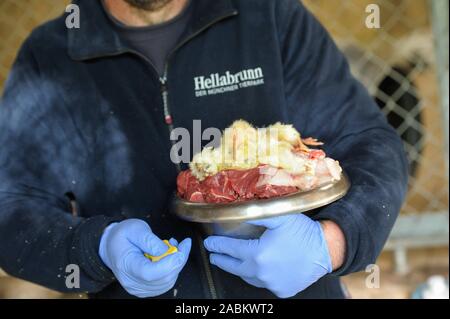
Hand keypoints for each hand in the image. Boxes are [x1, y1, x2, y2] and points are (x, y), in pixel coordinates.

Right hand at [99, 219, 190, 297]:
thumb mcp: (134, 228)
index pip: (149, 273)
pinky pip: (166, 283)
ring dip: (177, 264)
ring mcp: (139, 288)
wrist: (112, 247)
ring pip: (167, 281)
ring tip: (173, 246)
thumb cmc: (122, 236)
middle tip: (184, 243)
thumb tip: (166, 251)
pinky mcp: (146, 289)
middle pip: (163, 278)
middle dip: (179, 260)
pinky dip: (173, 269)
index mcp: (126, 265)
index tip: (181, 249)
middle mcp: (132, 281)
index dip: (169, 263)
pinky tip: (170, 256)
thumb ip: (149, 239)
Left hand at [204, 214, 331, 297]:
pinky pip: (263, 284)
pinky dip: (257, 277)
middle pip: (233, 267)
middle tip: (214, 255)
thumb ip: (256, 215)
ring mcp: (271, 284)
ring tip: (232, 262)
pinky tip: (255, 270)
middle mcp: (261, 273)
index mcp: (258, 254)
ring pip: (247, 277)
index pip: (230, 249)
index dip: (217, 245)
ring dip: (238, 269)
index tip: (209, 243)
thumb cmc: (303, 232)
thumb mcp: (278, 217)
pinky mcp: (281, 290)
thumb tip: (238, 212)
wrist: (326, 250)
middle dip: (221, 260)